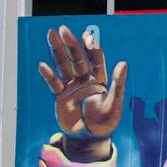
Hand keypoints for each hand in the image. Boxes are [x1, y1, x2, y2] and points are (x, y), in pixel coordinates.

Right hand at [38, 26, 127, 157]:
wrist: (90, 138)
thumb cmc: (106, 121)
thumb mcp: (114, 104)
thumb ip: (118, 84)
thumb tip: (124, 63)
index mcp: (100, 79)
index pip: (96, 60)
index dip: (92, 49)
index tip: (88, 38)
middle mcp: (85, 79)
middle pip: (77, 58)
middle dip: (71, 44)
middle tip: (63, 29)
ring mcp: (72, 87)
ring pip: (64, 65)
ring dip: (57, 51)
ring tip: (51, 35)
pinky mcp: (61, 97)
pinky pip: (54, 84)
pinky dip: (49, 75)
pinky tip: (42, 65)